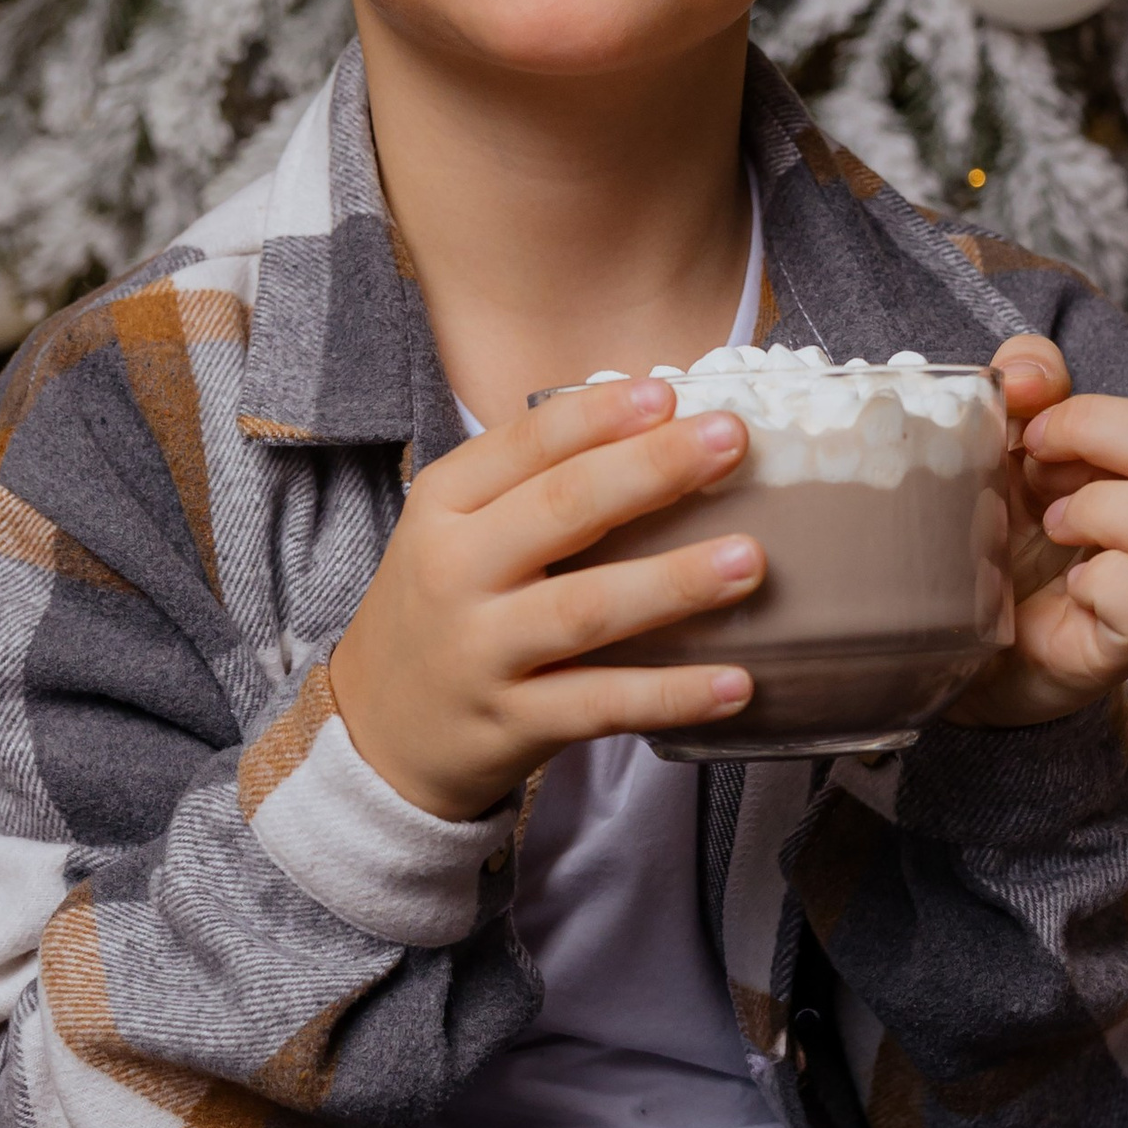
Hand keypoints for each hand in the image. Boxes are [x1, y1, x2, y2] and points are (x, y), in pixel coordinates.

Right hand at [326, 378, 762, 818]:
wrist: (378, 734)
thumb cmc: (443, 613)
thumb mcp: (456, 534)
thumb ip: (533, 487)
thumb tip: (662, 428)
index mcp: (444, 506)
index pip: (526, 445)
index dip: (601, 417)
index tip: (671, 393)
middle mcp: (456, 572)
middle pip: (562, 511)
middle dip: (652, 471)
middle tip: (731, 443)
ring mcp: (482, 652)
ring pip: (586, 609)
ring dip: (673, 582)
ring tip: (749, 560)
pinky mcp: (512, 723)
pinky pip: (602, 705)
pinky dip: (671, 695)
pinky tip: (736, 682)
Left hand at [947, 334, 1127, 727]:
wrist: (960, 638)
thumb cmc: (999, 540)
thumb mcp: (1005, 448)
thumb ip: (1024, 391)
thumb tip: (1029, 371)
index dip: (1087, 416)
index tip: (1029, 436)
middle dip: (1094, 441)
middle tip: (1038, 474)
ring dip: (1100, 512)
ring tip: (1054, 529)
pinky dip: (1098, 584)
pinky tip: (1068, 590)